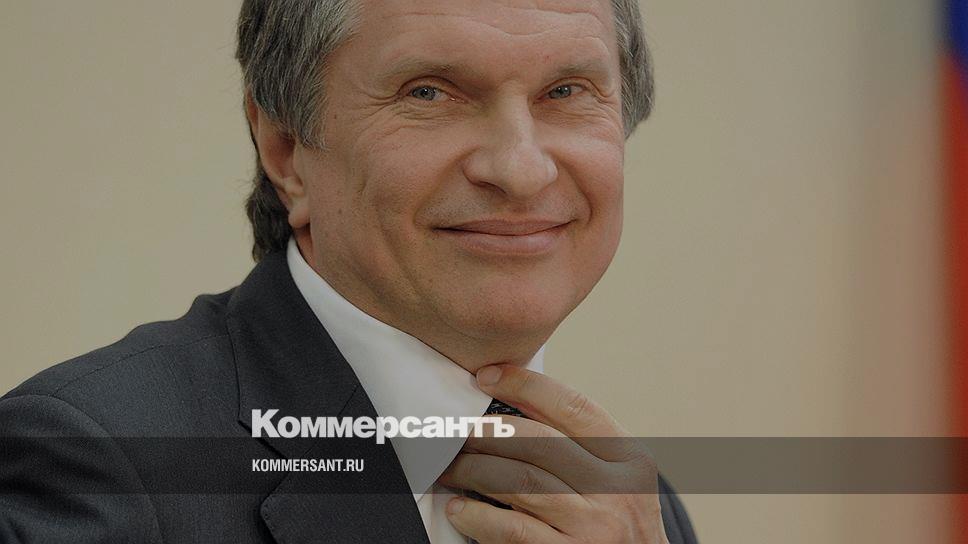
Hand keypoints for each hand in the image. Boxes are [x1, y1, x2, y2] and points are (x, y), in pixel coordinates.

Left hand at [438, 364, 669, 543]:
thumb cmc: (615, 522)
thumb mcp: (613, 477)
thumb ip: (577, 443)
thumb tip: (512, 401)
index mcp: (629, 459)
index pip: (574, 407)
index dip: (526, 386)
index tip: (486, 376)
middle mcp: (615, 491)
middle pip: (539, 443)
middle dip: (488, 431)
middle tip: (455, 430)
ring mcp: (593, 528)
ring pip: (520, 482)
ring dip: (474, 470)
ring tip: (449, 467)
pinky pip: (512, 530)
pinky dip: (478, 516)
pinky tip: (459, 508)